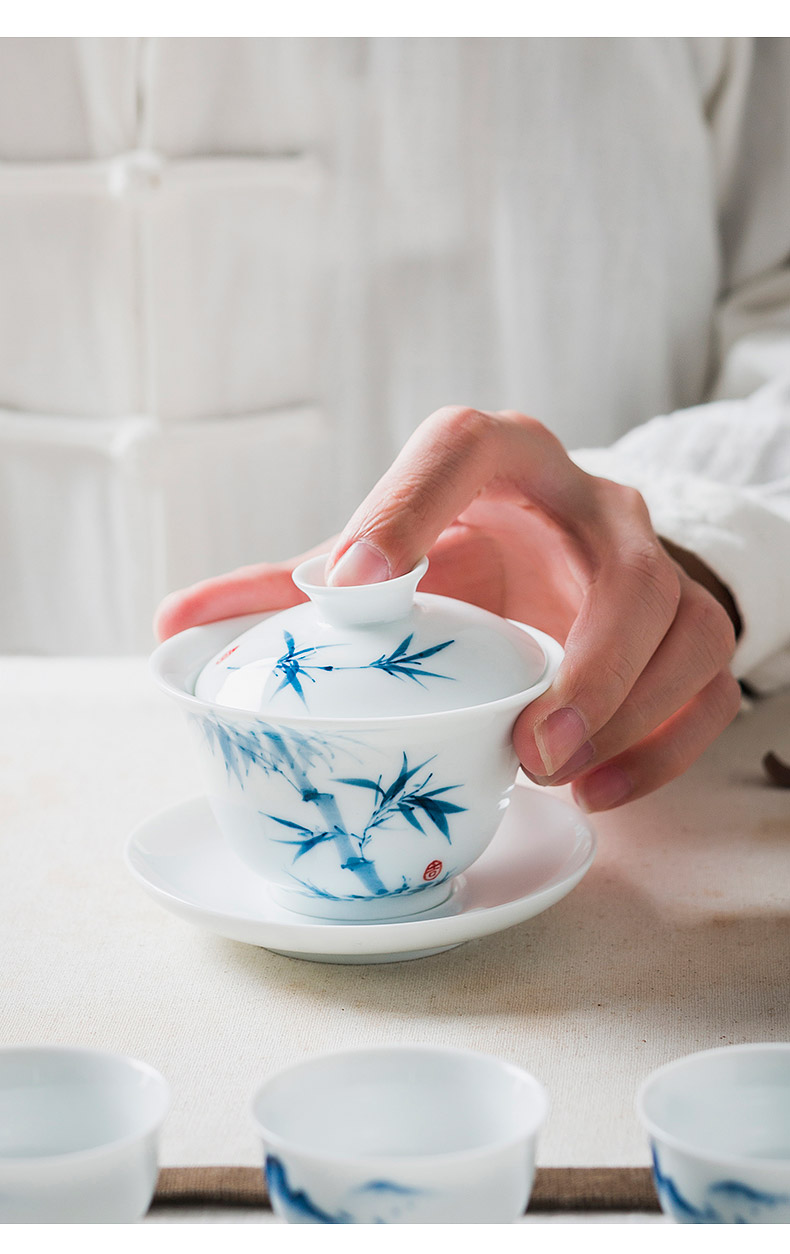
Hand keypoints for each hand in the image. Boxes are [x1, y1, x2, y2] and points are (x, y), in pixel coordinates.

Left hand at [155, 407, 740, 811]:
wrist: (566, 553)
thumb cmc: (463, 552)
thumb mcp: (386, 552)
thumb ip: (287, 586)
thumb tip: (174, 624)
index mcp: (499, 461)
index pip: (460, 450)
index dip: (407, 507)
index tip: (349, 582)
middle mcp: (591, 503)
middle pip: (623, 563)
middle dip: (585, 662)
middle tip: (524, 744)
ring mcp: (656, 564)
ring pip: (685, 628)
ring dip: (630, 712)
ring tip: (555, 775)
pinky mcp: (693, 625)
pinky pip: (711, 686)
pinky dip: (665, 748)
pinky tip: (598, 794)